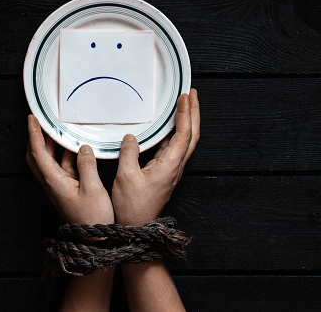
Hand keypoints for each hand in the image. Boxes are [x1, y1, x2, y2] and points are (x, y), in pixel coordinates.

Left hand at [26, 115, 113, 224]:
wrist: (94, 241)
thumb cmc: (92, 219)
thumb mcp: (92, 189)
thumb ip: (87, 166)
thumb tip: (83, 148)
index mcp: (54, 182)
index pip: (38, 153)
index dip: (34, 135)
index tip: (32, 119)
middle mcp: (53, 183)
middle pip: (38, 156)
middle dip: (37, 138)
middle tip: (42, 122)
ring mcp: (60, 187)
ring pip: (51, 160)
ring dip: (53, 145)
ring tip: (61, 130)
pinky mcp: (68, 190)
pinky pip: (63, 167)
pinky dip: (66, 155)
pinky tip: (77, 148)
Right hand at [112, 89, 199, 225]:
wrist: (137, 227)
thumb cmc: (133, 206)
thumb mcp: (126, 177)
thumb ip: (129, 153)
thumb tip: (131, 136)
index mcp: (170, 165)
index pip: (184, 134)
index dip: (186, 114)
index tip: (184, 96)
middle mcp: (175, 166)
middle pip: (192, 135)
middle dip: (194, 113)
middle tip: (192, 94)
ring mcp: (171, 170)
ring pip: (185, 141)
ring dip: (187, 121)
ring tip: (184, 104)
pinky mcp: (164, 173)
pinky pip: (174, 147)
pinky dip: (175, 132)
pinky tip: (169, 126)